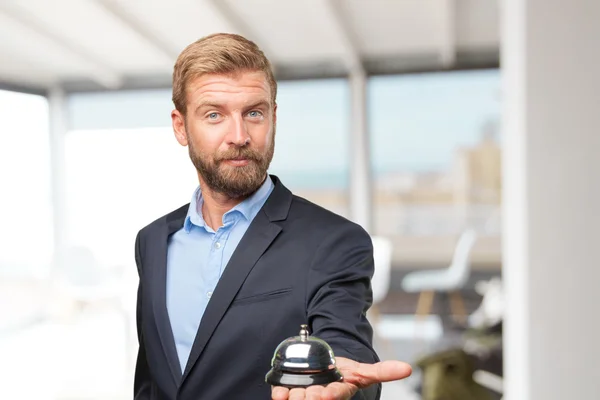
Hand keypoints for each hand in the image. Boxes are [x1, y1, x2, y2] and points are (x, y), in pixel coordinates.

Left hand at [271, 356, 411, 399]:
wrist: (325, 370)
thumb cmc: (344, 373)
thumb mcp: (363, 371)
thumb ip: (383, 371)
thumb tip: (408, 369)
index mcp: (338, 391)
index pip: (335, 394)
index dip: (330, 395)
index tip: (326, 395)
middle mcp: (321, 395)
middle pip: (314, 398)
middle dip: (310, 396)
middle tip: (309, 393)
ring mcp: (304, 393)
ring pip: (297, 398)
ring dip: (294, 396)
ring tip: (294, 393)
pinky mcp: (290, 390)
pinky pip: (281, 393)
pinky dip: (279, 393)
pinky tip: (280, 392)